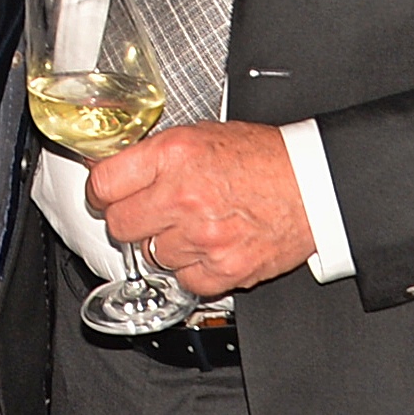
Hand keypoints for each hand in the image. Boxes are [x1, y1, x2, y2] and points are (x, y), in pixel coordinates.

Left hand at [84, 121, 314, 297]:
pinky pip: (182, 279)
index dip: (100, 191)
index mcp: (174, 155)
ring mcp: (201, 237)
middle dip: (129, 219)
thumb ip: (157, 155)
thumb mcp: (202, 134)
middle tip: (148, 212)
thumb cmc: (262, 158)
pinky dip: (191, 268)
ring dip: (164, 244)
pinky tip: (207, 246)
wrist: (313, 184)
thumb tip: (118, 170)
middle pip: (119, 225)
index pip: (104, 183)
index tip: (104, 195)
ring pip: (150, 255)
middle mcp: (182, 196)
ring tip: (191, 225)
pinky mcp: (222, 270)